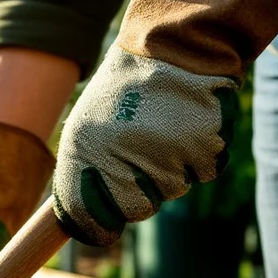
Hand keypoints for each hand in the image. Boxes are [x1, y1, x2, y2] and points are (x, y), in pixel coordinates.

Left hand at [53, 0, 277, 245]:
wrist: (172, 46)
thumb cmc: (124, 91)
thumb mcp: (86, 125)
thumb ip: (79, 172)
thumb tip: (76, 221)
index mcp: (83, 152)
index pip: (86, 216)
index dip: (95, 228)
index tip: (101, 231)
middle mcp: (119, 157)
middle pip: (133, 211)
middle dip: (138, 195)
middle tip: (142, 158)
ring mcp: (161, 154)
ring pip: (170, 192)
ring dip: (171, 169)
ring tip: (163, 130)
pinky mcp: (201, 147)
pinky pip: (201, 173)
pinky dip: (199, 155)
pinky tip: (187, 125)